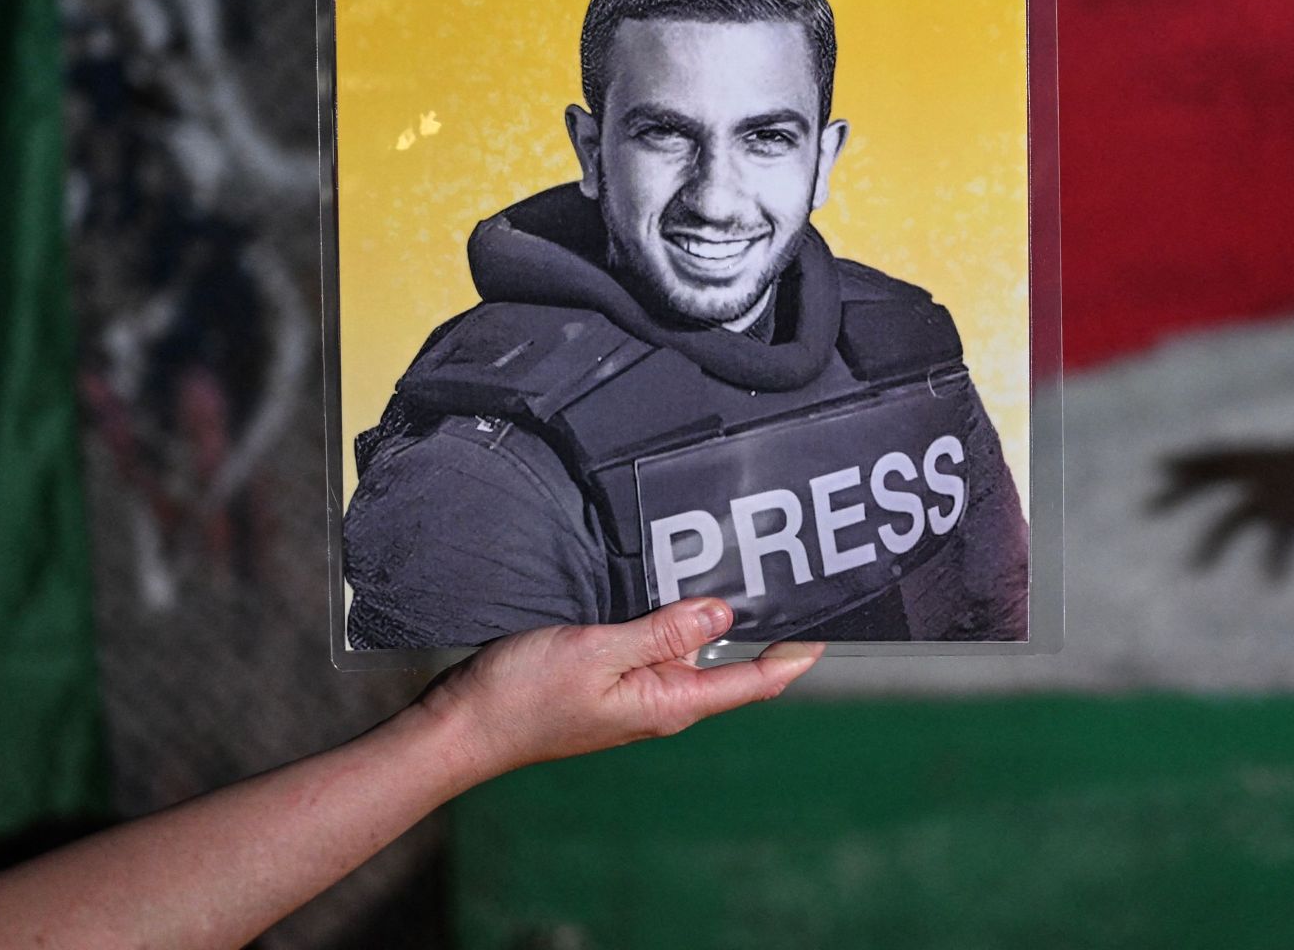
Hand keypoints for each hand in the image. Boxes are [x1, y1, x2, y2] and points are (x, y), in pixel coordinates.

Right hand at [419, 598, 821, 787]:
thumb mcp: (598, 651)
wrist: (465, 725)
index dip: (793, 657)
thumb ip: (662, 632)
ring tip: (741, 568)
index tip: (829, 630)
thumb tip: (723, 613)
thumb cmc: (524, 695)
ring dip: (712, 616)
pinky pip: (657, 647)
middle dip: (759, 625)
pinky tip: (674, 590)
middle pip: (727, 662)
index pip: (751, 682)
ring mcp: (637, 693)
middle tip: (790, 574)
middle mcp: (661, 701)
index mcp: (669, 703)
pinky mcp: (612, 679)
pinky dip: (673, 619)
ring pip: (690, 649)